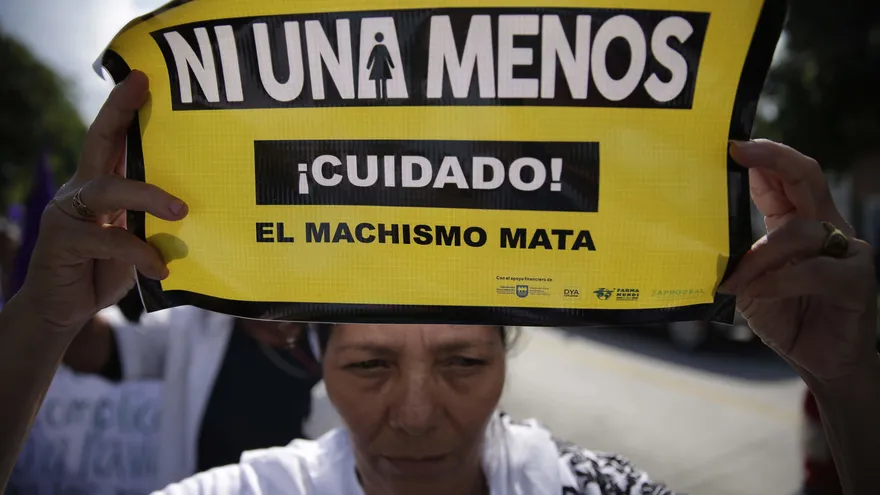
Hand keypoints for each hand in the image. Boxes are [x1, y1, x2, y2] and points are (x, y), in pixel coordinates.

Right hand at [16, 71, 187, 330]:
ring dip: (148, 195)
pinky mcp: (63, 242)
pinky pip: (108, 240)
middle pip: (98, 141)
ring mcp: (68, 214)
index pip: (111, 138)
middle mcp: (81, 191)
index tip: (143, 78)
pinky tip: (161, 267)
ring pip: (108, 188)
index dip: (124, 107)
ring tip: (181, 210)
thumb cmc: (107, 270)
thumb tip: (205, 211)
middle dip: (120, 112)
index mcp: (101, 185)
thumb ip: (157, 223)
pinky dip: (139, 252)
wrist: (64, 310)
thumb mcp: (137, 241)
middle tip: (145, 90)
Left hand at [722, 140, 876, 382]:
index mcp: (798, 222)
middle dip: (774, 157)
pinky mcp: (857, 280)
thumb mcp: (749, 281)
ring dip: (759, 256)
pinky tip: (758, 291)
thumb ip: (735, 257)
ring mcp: (846, 251)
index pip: (784, 177)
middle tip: (739, 150)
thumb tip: (693, 235)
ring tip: (735, 281)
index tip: (730, 144)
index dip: (761, 156)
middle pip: (807, 177)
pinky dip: (781, 279)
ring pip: (800, 231)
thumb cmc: (784, 315)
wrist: (820, 361)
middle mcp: (825, 227)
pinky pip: (817, 269)